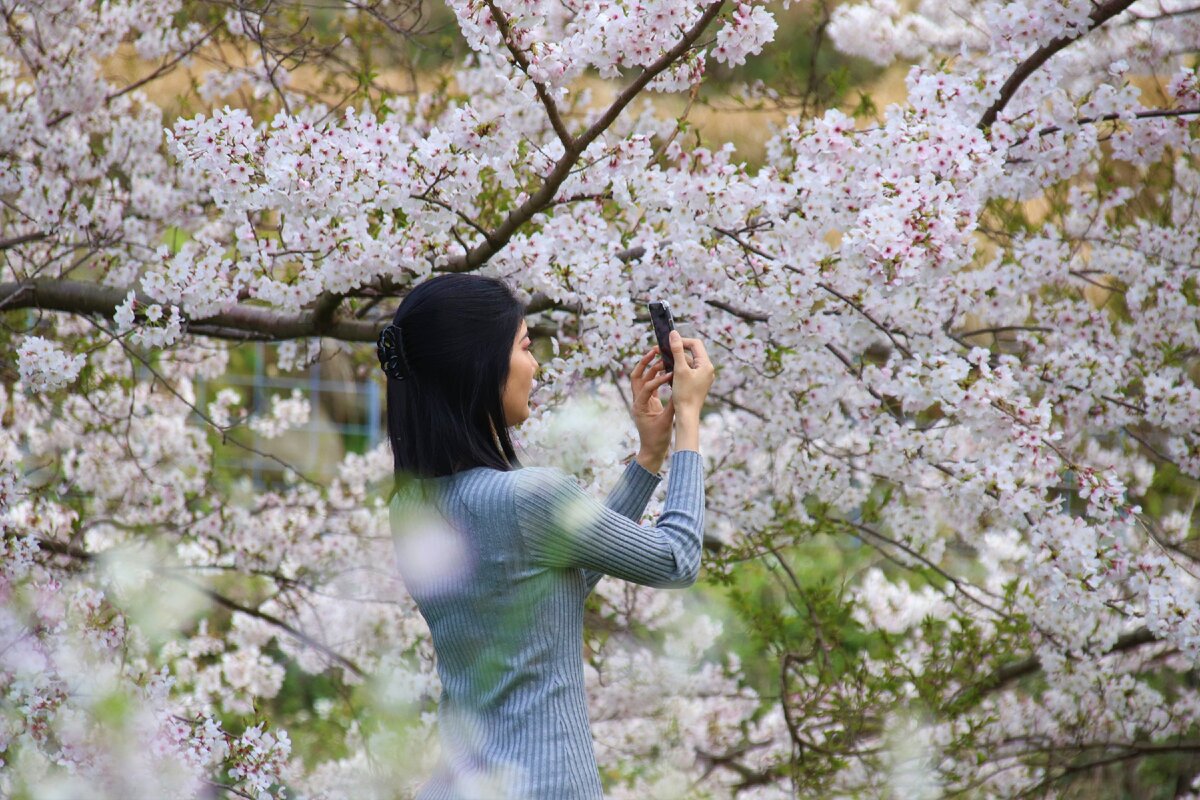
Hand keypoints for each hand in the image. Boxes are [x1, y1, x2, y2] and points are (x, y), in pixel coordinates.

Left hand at [629, 345, 675, 467]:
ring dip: (651, 368)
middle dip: (644, 363)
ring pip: (643, 379)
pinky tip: (667, 371)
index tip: (670, 374)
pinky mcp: (648, 403)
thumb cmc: (657, 439)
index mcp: (639, 406)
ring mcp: (642, 401)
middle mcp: (637, 401)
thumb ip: (672, 406)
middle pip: (636, 376)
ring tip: (662, 357)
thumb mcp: (666, 422)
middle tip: (654, 351)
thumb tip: (679, 391)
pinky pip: (650, 385)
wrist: (652, 450)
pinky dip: (657, 377)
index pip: (646, 387)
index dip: (658, 380)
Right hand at [665, 330, 712, 413]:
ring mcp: (703, 377)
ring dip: (675, 360)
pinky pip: (687, 371)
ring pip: (688, 362)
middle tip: (661, 350)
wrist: (687, 415)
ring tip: (662, 362)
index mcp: (706, 364)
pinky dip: (678, 369)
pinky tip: (667, 372)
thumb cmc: (684, 394)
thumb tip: (673, 333)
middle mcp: (707, 369)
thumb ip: (677, 350)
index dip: (681, 341)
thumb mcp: (679, 369)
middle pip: (692, 352)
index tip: (668, 343)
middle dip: (676, 350)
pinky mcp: (697, 383)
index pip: (695, 344)